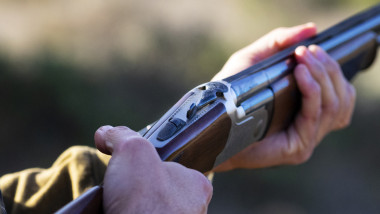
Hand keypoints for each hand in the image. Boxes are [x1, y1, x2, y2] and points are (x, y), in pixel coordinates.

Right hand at [94, 126, 211, 213]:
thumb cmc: (145, 202)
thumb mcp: (133, 151)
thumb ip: (122, 135)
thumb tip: (106, 132)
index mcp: (196, 184)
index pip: (175, 165)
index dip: (152, 162)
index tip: (137, 164)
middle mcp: (191, 208)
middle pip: (160, 188)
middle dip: (140, 186)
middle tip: (125, 186)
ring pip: (151, 208)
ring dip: (132, 203)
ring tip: (118, 202)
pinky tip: (116, 213)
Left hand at [212, 23, 355, 170]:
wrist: (212, 126)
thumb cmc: (231, 96)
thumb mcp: (254, 61)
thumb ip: (279, 42)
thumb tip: (310, 29)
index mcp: (307, 109)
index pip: (341, 92)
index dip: (332, 68)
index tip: (313, 48)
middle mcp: (311, 125)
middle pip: (341, 96)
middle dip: (328, 68)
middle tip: (309, 50)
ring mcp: (307, 138)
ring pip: (334, 106)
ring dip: (323, 76)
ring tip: (305, 58)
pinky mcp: (298, 148)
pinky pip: (315, 116)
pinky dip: (312, 91)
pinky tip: (301, 73)